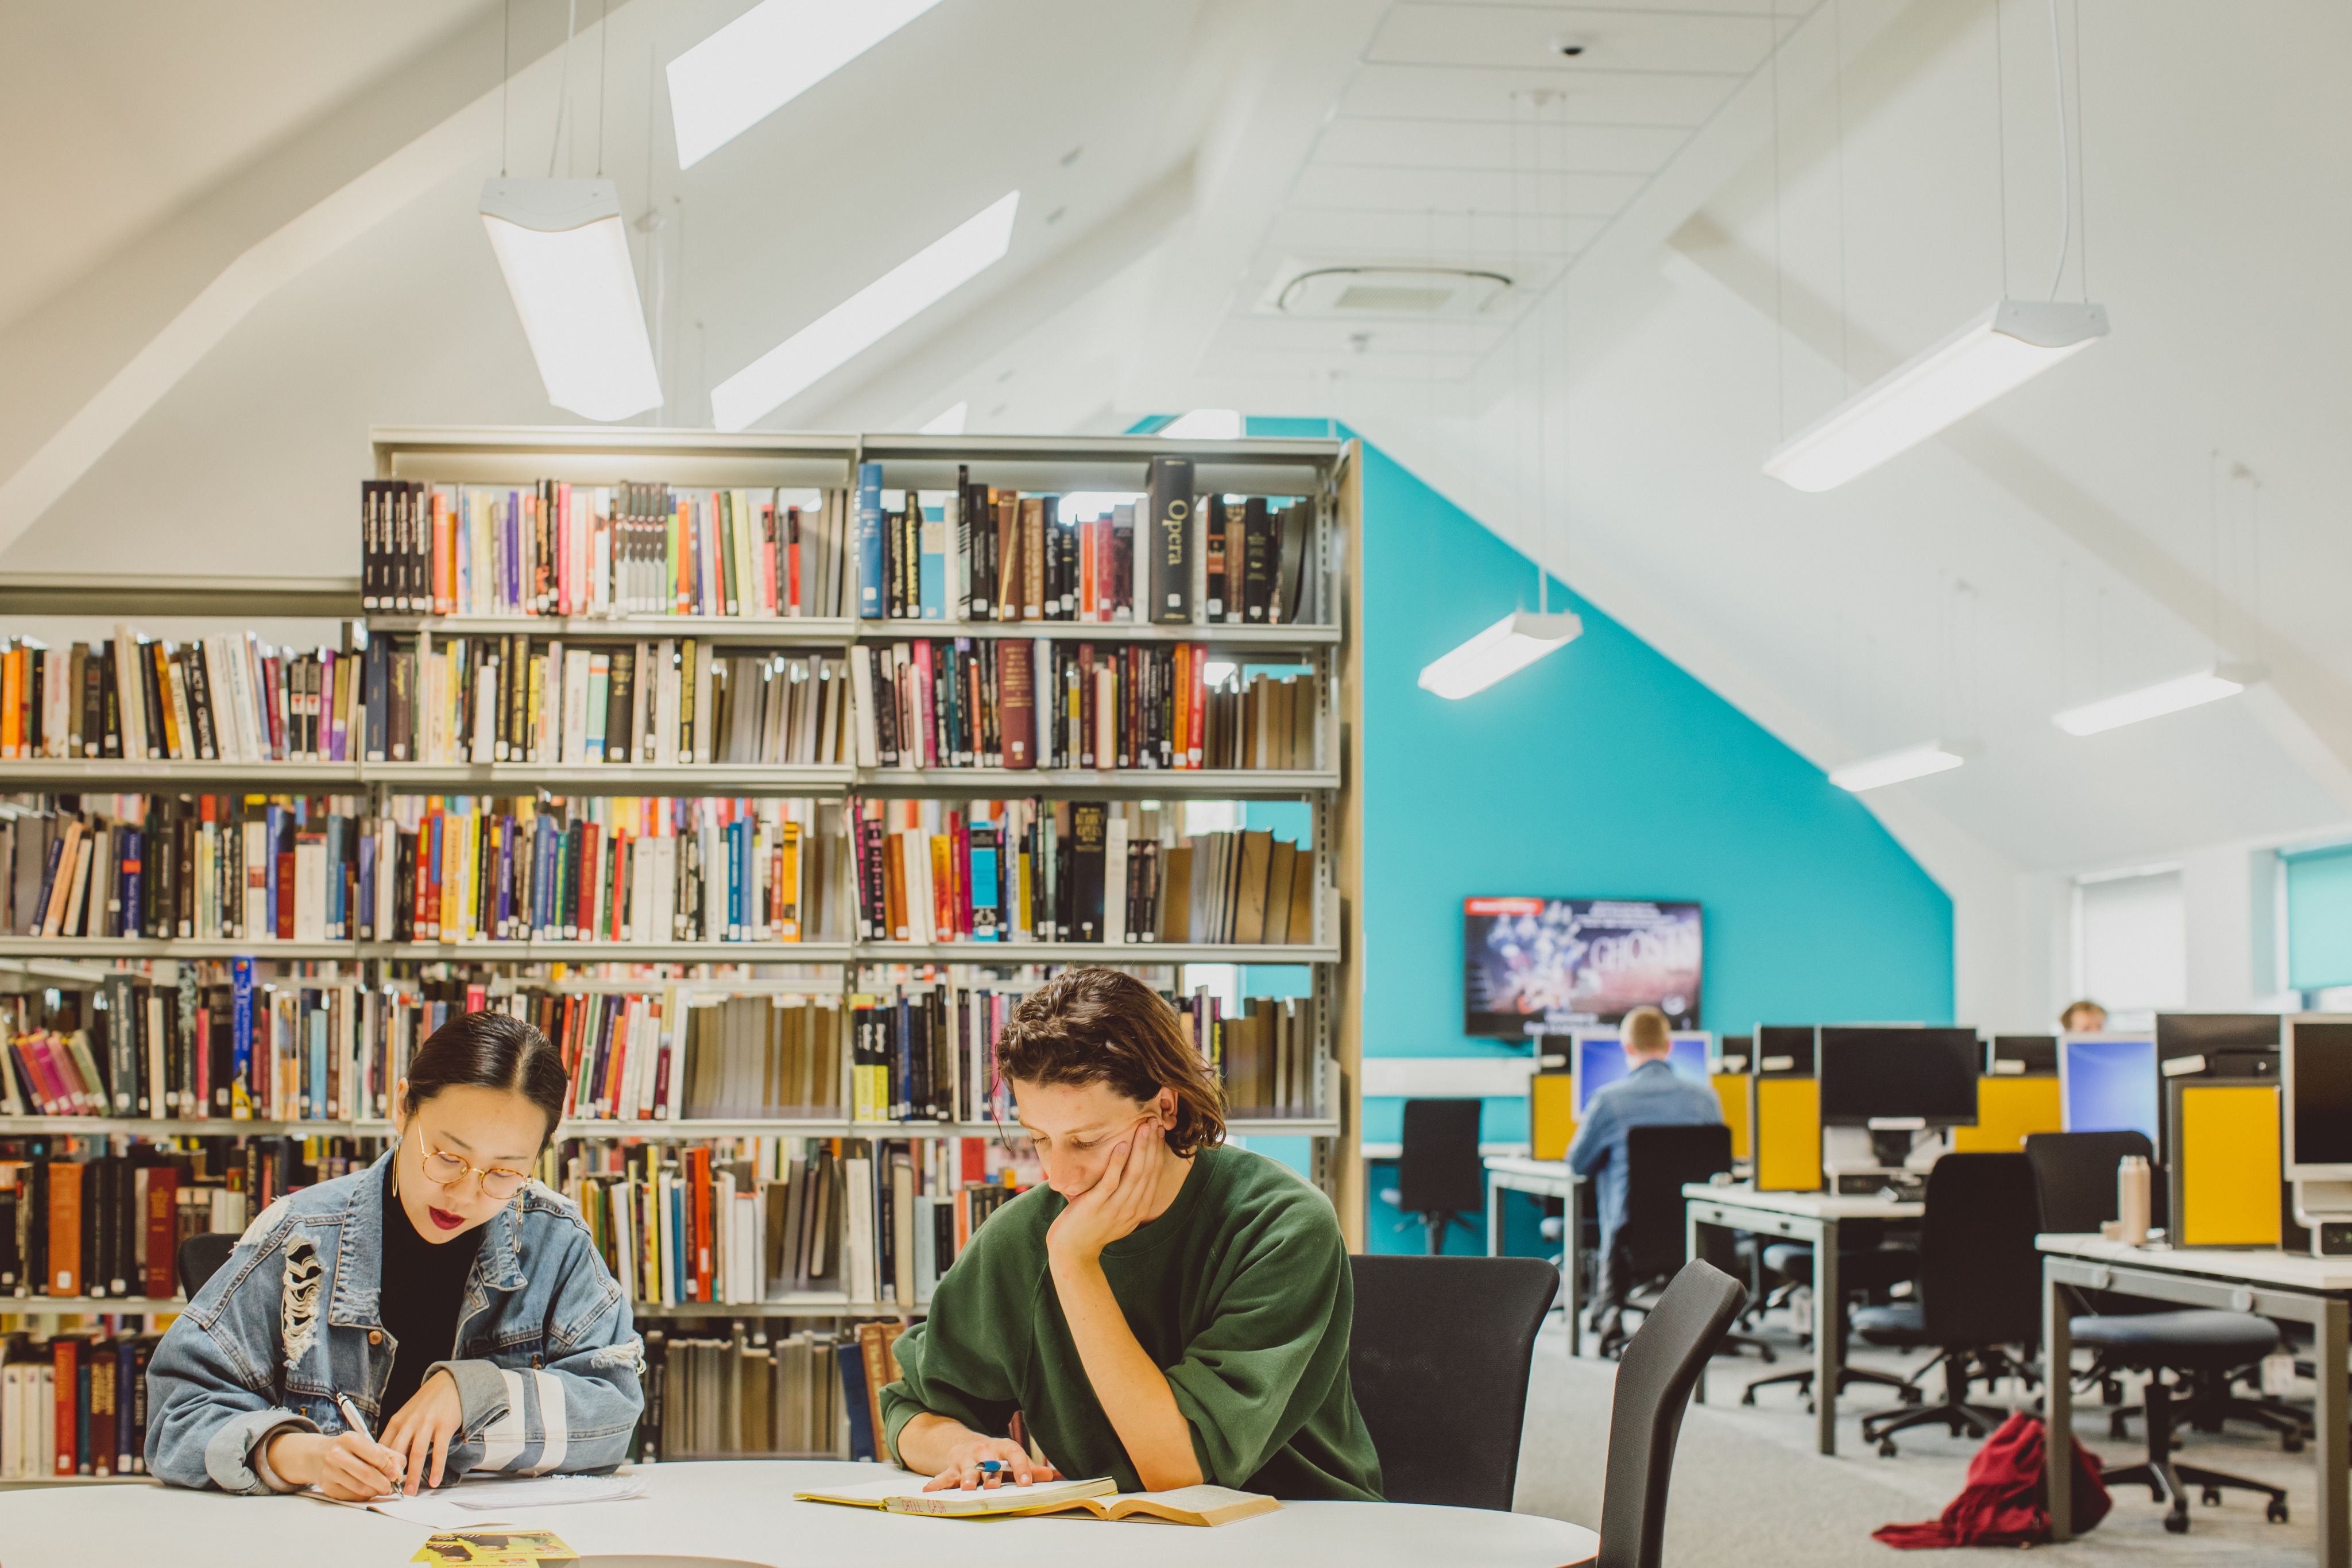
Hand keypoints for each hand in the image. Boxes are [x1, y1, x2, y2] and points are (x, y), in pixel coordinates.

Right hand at [267, 1429, 402, 1499]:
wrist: (317, 1456)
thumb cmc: (348, 1450)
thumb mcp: (368, 1445)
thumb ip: (389, 1455)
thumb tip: (399, 1471)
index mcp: (350, 1439)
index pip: (376, 1456)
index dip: (389, 1468)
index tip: (395, 1474)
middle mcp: (336, 1454)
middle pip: (367, 1474)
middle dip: (384, 1483)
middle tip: (391, 1487)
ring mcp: (330, 1472)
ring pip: (360, 1488)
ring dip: (375, 1492)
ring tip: (380, 1489)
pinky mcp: (327, 1487)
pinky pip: (351, 1496)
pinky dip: (363, 1496)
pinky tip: (366, 1491)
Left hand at [380, 1368, 466, 1493]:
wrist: (449, 1384)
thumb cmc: (426, 1403)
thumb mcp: (406, 1415)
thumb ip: (397, 1434)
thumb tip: (385, 1459)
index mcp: (397, 1421)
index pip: (383, 1447)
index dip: (378, 1465)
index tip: (376, 1482)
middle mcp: (410, 1423)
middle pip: (397, 1453)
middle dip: (392, 1475)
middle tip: (390, 1493)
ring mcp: (427, 1424)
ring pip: (416, 1455)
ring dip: (413, 1476)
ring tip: (410, 1492)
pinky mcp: (444, 1426)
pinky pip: (439, 1451)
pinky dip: (437, 1468)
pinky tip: (435, 1481)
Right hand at [921, 1435, 1060, 1491]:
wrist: (966, 1444)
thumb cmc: (994, 1456)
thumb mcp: (1011, 1458)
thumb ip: (1029, 1469)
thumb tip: (1051, 1477)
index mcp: (1002, 1448)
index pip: (1014, 1453)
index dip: (1021, 1466)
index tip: (1026, 1481)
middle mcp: (984, 1452)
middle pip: (989, 1464)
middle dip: (990, 1476)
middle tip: (992, 1487)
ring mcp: (967, 1460)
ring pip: (967, 1470)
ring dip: (966, 1478)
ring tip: (966, 1488)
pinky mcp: (952, 1468)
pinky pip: (944, 1476)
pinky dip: (937, 1483)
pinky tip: (929, 1490)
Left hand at [1046, 1118, 1167, 1266]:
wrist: (1072, 1252)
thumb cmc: (1092, 1227)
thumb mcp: (1117, 1212)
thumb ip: (1127, 1194)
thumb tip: (1132, 1167)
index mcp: (1139, 1208)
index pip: (1154, 1174)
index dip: (1158, 1151)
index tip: (1160, 1130)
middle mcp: (1132, 1209)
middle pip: (1148, 1171)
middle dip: (1153, 1144)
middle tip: (1155, 1121)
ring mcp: (1115, 1208)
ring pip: (1134, 1174)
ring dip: (1140, 1148)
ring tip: (1143, 1127)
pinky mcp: (1097, 1206)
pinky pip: (1111, 1181)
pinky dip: (1118, 1162)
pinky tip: (1122, 1144)